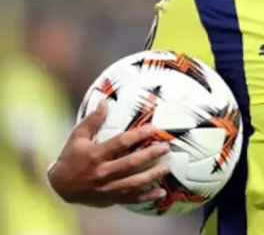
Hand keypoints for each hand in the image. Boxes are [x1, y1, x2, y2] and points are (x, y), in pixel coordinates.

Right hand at [47, 100, 171, 206]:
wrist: (60, 186)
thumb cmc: (71, 158)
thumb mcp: (77, 137)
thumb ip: (92, 120)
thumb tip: (105, 102)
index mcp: (96, 155)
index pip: (120, 143)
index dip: (138, 135)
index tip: (153, 128)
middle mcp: (103, 172)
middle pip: (130, 163)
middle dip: (150, 155)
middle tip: (166, 147)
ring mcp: (107, 187)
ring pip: (133, 183)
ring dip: (152, 175)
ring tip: (167, 168)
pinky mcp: (110, 198)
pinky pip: (130, 199)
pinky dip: (146, 197)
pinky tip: (160, 192)